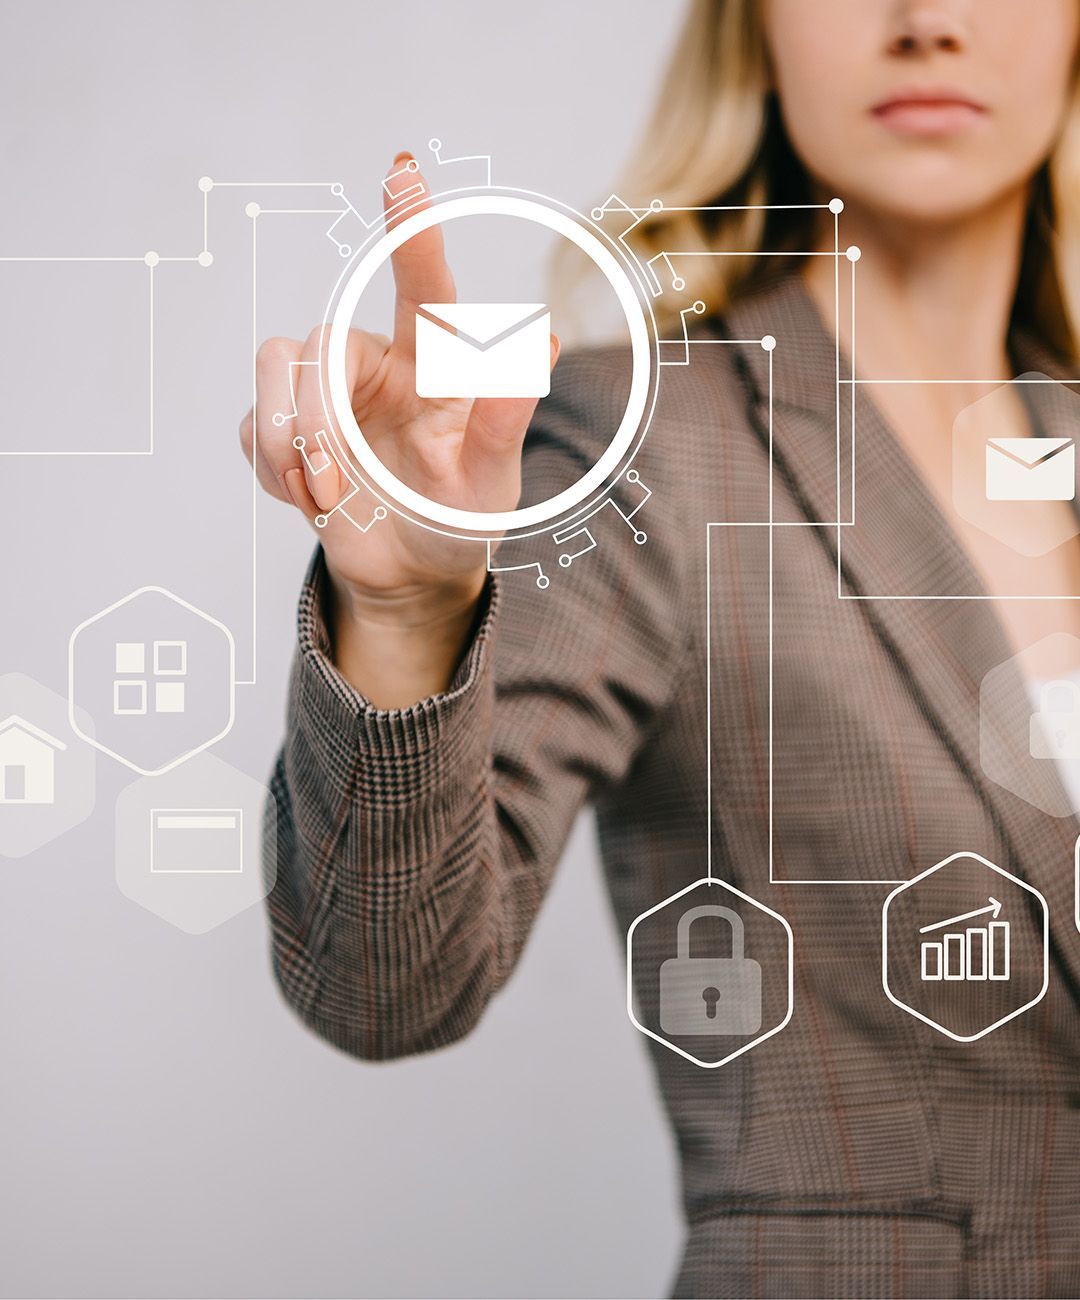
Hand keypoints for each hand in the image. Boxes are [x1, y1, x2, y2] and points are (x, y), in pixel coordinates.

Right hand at [239, 151, 559, 637]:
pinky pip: (252, 424)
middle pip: (318, 343)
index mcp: (432, 365)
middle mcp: (375, 363)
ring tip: (323, 495)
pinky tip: (310, 500)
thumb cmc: (458, 518)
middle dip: (314, 422)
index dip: (411, 229)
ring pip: (273, 365)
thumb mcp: (490, 482)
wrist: (412, 573)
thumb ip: (507, 420)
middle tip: (334, 487)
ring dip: (285, 441)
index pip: (423, 286)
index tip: (403, 173)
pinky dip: (273, 471)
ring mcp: (324, 393)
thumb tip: (546, 345)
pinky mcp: (284, 425)